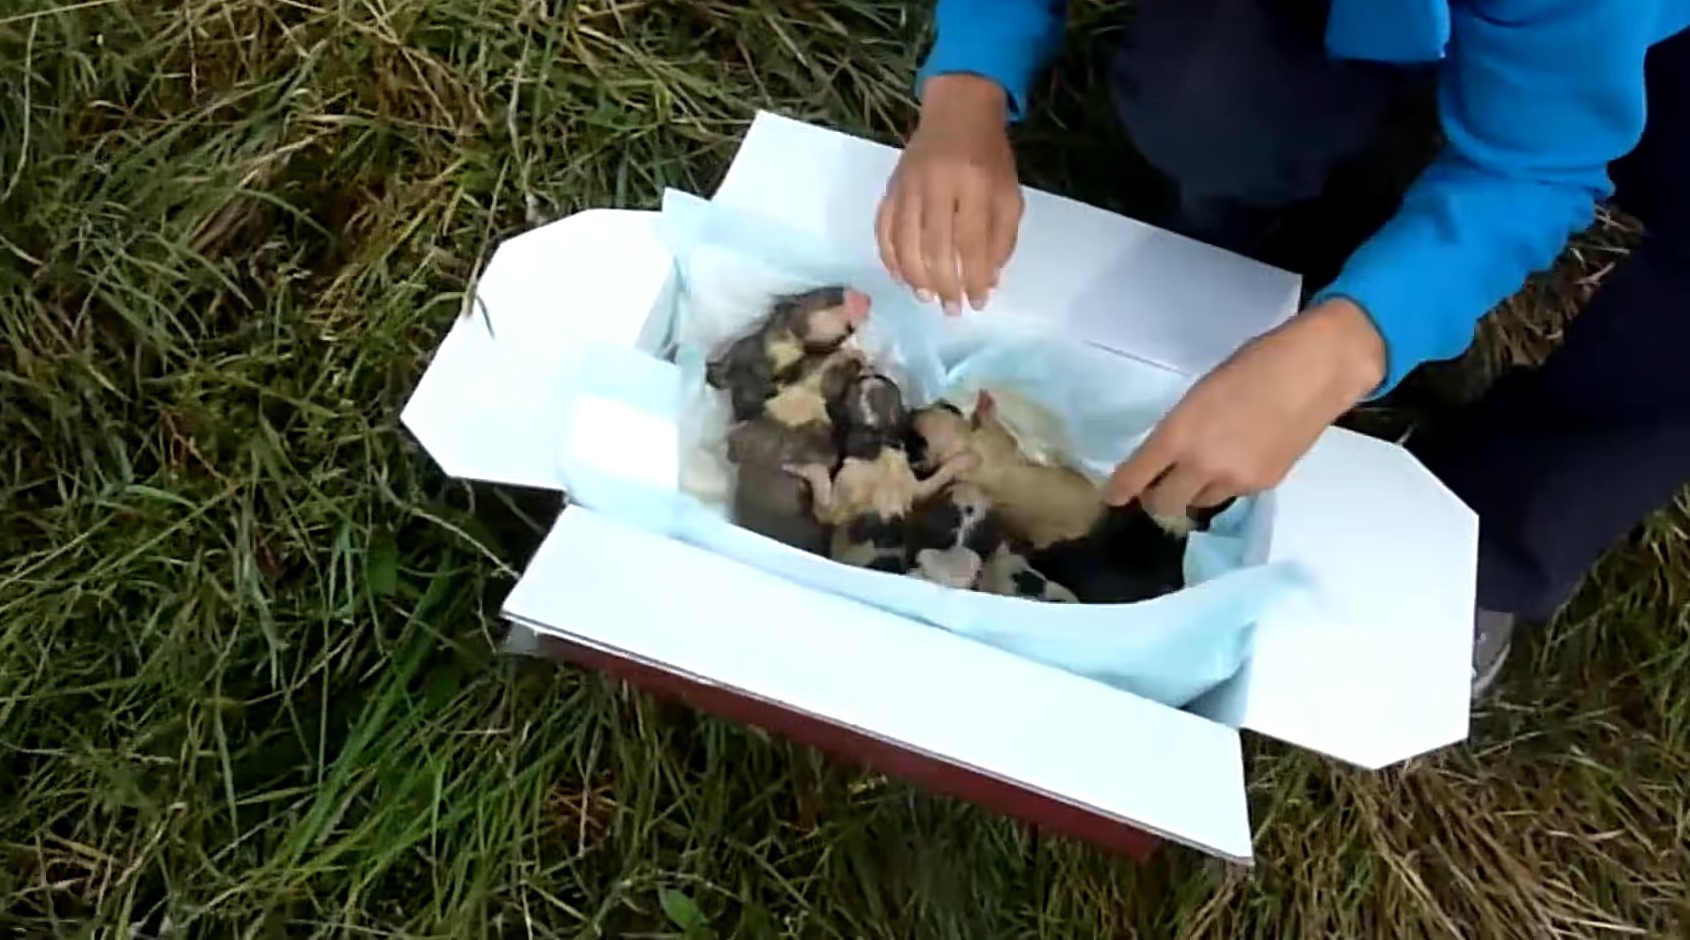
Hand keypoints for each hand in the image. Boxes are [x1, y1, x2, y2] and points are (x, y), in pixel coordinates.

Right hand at [876, 73, 1022, 314]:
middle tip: (952, 309)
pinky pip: (883, 229)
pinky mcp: (889, 187)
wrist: (957, 113)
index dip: (973, 277)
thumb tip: (986, 282)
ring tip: (927, 298)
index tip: (979, 302)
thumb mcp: (1010, 193)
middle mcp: (935, 183)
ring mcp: (907, 185)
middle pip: (934, 246)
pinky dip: (890, 258)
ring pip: (904, 241)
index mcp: (973, 182)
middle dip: (944, 285)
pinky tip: (901, 277)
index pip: (971, 241)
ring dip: (915, 277)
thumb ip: (1002, 238)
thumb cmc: (989, 158)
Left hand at [1103, 299, 1387, 515]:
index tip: (1112, 497)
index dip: (1119, 490)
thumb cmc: (1255, 363)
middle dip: (1156, 497)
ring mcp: (1235, 479)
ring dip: (1192, 492)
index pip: (1137, 475)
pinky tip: (1236, 460)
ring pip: (1199, 503)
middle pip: (1164, 503)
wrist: (1317, 369)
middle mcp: (1202, 464)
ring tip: (1201, 470)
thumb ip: (1181, 427)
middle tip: (1157, 486)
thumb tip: (1168, 452)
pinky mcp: (1264, 485)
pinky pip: (1231, 494)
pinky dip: (1225, 484)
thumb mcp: (1202, 391)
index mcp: (1179, 433)